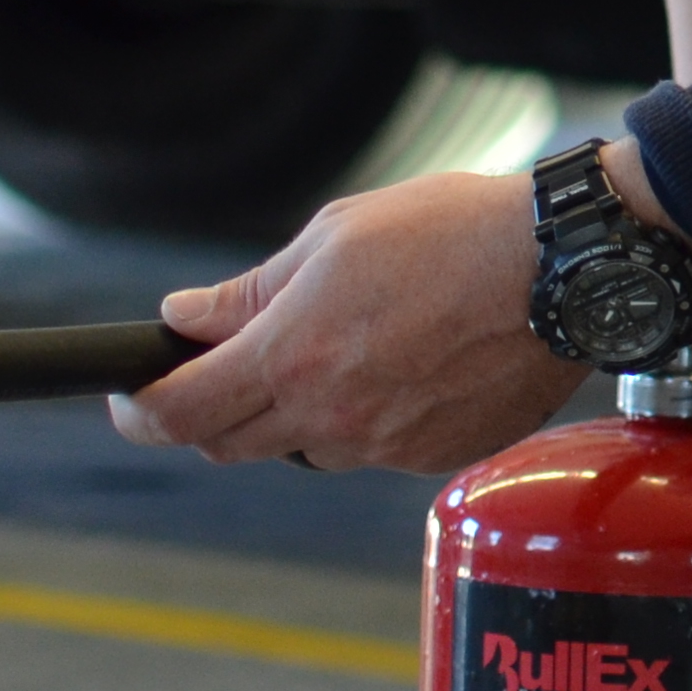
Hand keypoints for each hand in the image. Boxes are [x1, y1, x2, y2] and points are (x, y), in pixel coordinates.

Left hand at [108, 165, 583, 472]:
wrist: (562, 271)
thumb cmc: (452, 234)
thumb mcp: (334, 236)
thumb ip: (252, 291)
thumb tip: (186, 319)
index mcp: (293, 357)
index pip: (180, 412)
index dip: (138, 412)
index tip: (129, 397)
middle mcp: (332, 417)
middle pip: (228, 444)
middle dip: (207, 413)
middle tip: (215, 372)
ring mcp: (384, 445)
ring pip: (304, 448)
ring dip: (294, 411)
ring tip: (341, 346)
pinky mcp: (432, 457)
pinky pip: (370, 448)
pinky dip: (363, 416)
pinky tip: (402, 363)